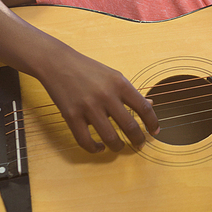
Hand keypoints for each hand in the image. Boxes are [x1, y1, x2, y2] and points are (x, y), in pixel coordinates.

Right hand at [40, 45, 159, 153]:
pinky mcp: (71, 116)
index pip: (144, 108)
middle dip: (138, 140)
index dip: (152, 123)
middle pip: (129, 126)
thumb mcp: (114, 76)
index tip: (154, 132)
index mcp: (120, 84)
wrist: (57, 63)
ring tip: (119, 147)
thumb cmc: (88, 69)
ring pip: (110, 138)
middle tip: (139, 144)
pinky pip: (86, 141)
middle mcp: (106, 95)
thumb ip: (131, 92)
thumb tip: (150, 105)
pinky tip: (99, 147)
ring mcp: (88, 107)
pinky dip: (95, 149)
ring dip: (118, 147)